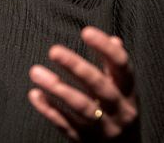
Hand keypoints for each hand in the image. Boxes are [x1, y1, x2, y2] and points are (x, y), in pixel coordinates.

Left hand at [28, 26, 137, 140]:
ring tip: (36, 72)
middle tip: (54, 50)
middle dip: (77, 66)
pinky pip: (66, 125)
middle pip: (99, 86)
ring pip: (81, 107)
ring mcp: (103, 127)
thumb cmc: (120, 113)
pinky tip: (35, 95)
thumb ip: (116, 67)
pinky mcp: (85, 141)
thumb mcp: (125, 91)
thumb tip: (115, 39)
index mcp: (128, 92)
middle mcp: (119, 109)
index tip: (86, 32)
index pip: (122, 66)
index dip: (105, 48)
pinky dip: (50, 110)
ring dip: (58, 88)